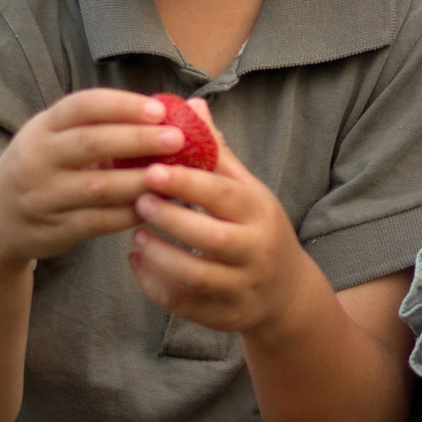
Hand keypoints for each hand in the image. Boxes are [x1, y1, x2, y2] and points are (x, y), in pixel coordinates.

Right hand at [0, 88, 199, 268]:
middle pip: (90, 144)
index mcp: (42, 127)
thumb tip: (174, 109)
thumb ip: (104, 125)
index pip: (82, 106)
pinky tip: (157, 206)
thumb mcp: (57, 138)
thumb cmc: (45, 167)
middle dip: (137, 139)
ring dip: (139, 181)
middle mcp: (36, 158)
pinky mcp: (53, 230)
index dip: (121, 105)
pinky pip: (98, 221)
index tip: (160, 109)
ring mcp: (42, 196)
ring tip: (175, 175)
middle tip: (178, 139)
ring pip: (97, 187)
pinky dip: (129, 214)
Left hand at [124, 101, 322, 339]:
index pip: (224, 195)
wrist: (285, 293)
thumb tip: (192, 104)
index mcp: (261, 213)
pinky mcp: (225, 316)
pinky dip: (154, 285)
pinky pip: (184, 305)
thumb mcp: (248, 190)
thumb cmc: (256, 228)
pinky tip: (138, 263)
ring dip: (159, 256)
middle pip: (211, 239)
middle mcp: (257, 252)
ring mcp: (242, 288)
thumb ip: (217, 154)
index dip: (187, 183)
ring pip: (195, 277)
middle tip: (139, 201)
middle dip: (170, 220)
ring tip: (136, 236)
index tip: (152, 170)